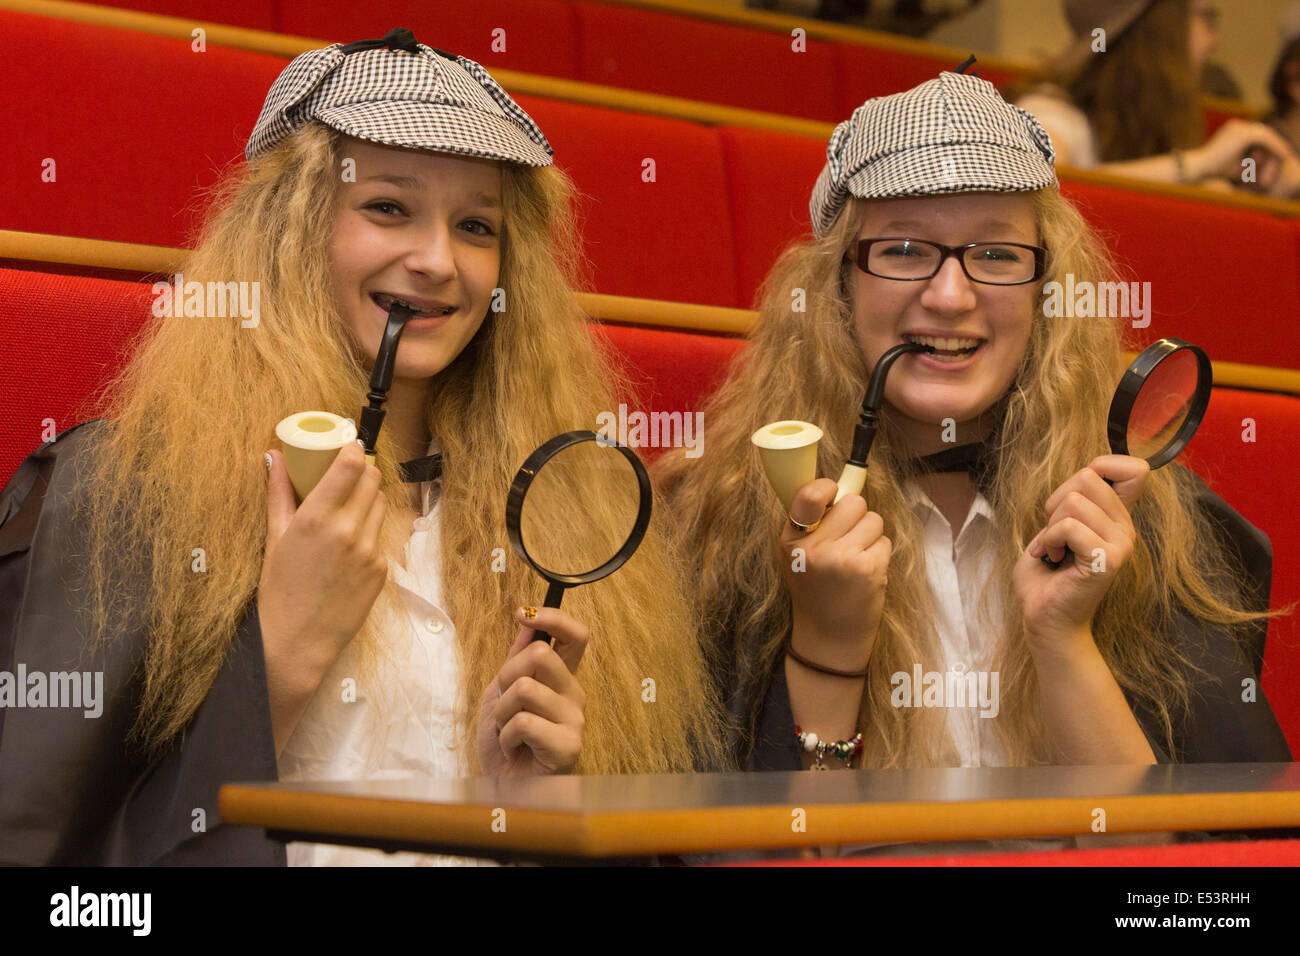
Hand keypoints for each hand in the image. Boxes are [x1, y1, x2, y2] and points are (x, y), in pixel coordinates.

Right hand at [259, 441, 387, 703]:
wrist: (297, 642)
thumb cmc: (278, 590)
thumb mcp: (274, 538)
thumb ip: (278, 493)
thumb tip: (273, 456)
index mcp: (317, 519)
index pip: (351, 466)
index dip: (354, 449)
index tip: (350, 444)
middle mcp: (348, 531)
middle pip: (373, 479)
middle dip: (364, 470)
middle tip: (350, 472)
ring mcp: (369, 551)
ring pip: (381, 505)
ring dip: (369, 498)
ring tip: (349, 506)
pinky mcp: (382, 569)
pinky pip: (381, 536)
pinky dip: (369, 530)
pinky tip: (350, 542)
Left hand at [476, 606, 587, 775]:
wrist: (504, 788)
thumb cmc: (505, 744)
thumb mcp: (500, 693)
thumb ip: (516, 659)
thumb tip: (527, 622)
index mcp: (561, 679)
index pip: (576, 636)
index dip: (553, 617)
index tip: (523, 614)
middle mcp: (574, 695)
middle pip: (539, 654)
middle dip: (506, 675)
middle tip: (503, 702)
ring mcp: (575, 720)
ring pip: (524, 688)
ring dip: (501, 712)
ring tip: (506, 731)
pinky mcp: (569, 745)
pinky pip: (524, 722)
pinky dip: (506, 736)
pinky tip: (514, 749)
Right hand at [779, 478, 890, 669]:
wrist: (828, 638)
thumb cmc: (816, 591)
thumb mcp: (798, 557)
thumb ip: (813, 523)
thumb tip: (843, 485)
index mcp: (791, 540)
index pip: (810, 493)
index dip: (828, 488)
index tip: (833, 496)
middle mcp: (813, 548)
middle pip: (853, 501)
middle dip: (857, 516)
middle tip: (847, 540)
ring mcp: (841, 558)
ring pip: (874, 519)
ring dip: (871, 536)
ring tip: (856, 560)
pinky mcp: (868, 569)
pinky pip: (885, 541)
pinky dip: (880, 555)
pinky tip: (866, 574)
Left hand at [1014, 455, 1148, 649]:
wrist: (1045, 618)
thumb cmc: (1046, 574)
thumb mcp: (1057, 524)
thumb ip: (1073, 499)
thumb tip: (1087, 472)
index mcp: (1117, 517)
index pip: (1135, 468)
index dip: (1101, 465)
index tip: (1074, 495)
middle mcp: (1126, 528)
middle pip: (1089, 476)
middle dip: (1056, 501)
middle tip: (1053, 533)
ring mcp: (1121, 544)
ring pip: (1075, 501)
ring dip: (1050, 525)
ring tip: (1053, 549)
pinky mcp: (1108, 560)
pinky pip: (1068, 527)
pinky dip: (1049, 540)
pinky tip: (1053, 559)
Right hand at [1187, 119, 1299, 191]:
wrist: (1198, 167)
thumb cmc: (1214, 170)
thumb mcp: (1236, 165)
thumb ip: (1250, 162)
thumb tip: (1263, 167)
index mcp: (1234, 130)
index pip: (1257, 135)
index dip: (1269, 144)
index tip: (1279, 154)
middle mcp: (1237, 125)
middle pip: (1263, 133)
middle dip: (1276, 144)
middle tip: (1287, 154)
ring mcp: (1240, 127)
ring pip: (1266, 135)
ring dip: (1277, 146)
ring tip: (1287, 156)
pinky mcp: (1243, 133)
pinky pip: (1265, 139)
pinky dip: (1275, 147)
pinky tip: (1284, 156)